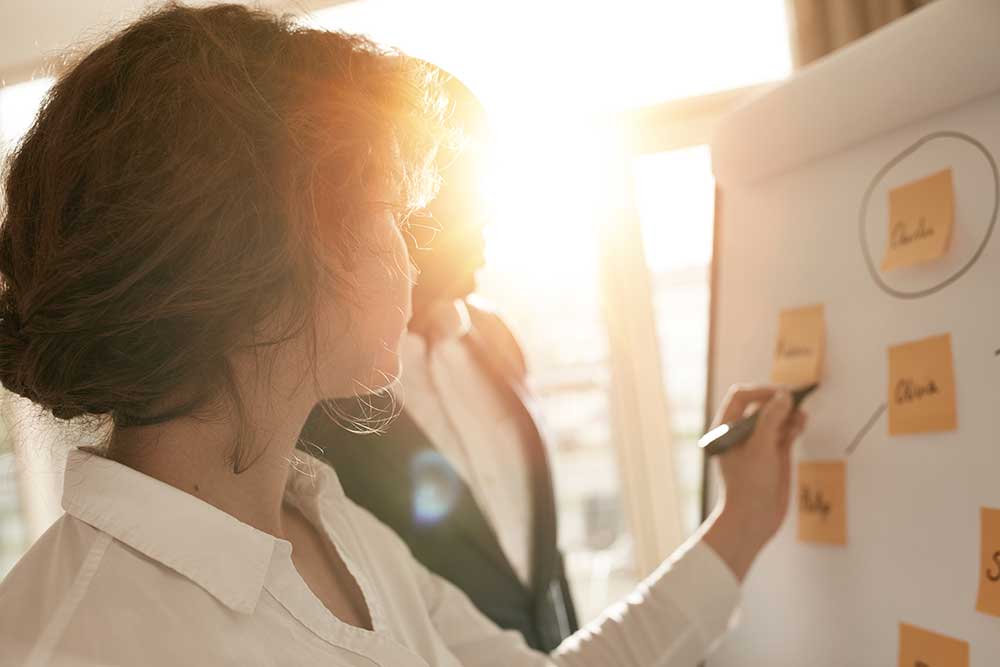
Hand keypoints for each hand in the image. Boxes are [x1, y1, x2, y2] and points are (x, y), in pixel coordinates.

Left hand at [701, 385, 806, 580]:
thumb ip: (771, 421)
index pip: (741, 397)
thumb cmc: (748, 485)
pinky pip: (784, 432)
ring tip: (801, 417)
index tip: (781, 395)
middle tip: (797, 400)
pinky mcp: (774, 455)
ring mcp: (758, 444)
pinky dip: (794, 426)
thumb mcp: (760, 449)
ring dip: (789, 414)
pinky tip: (801, 425)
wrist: (753, 520)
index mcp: (726, 429)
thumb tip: (783, 396)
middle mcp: (741, 433)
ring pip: (775, 419)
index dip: (761, 392)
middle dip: (778, 402)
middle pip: (761, 406)